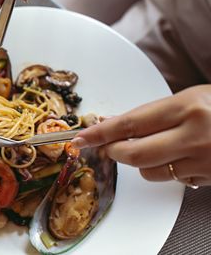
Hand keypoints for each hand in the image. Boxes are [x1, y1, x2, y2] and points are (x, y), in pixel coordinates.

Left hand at [72, 85, 210, 186]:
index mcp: (188, 107)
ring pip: (150, 171)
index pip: (130, 123)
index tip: (81, 138)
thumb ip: (154, 114)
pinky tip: (178, 156)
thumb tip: (115, 123)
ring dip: (141, 162)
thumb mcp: (192, 98)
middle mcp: (194, 135)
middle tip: (109, 146)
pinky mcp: (209, 178)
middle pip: (134, 154)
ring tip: (156, 146)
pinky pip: (173, 180)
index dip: (100, 132)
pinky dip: (166, 170)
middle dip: (114, 152)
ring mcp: (203, 160)